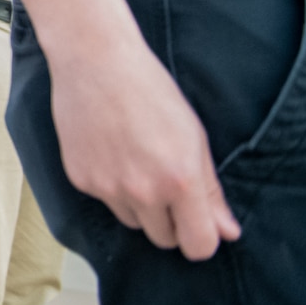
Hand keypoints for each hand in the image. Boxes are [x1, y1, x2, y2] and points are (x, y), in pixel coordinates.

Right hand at [50, 34, 239, 259]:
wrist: (94, 59)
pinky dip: (110, 185)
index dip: (202, 238)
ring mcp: (107, 186)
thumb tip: (226, 231)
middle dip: (170, 221)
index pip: (198, 245)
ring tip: (134, 162)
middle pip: (163, 239)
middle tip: (165, 185)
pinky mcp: (79, 178)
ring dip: (139, 205)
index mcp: (180, 181)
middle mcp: (143, 191)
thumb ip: (211, 191)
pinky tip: (110, 150)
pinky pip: (104, 200)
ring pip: (132, 221)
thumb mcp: (193, 138)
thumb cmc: (150, 90)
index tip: (199, 224)